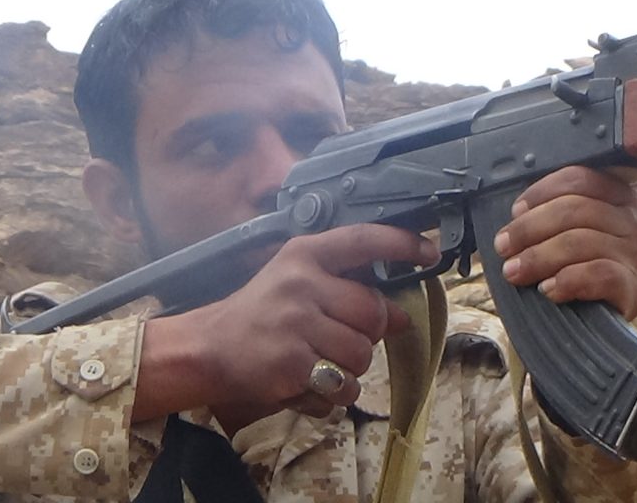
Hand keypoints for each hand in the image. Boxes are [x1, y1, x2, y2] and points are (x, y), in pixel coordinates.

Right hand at [152, 224, 436, 425]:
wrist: (207, 349)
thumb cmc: (258, 316)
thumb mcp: (296, 288)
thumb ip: (345, 294)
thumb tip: (400, 316)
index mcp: (304, 256)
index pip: (362, 240)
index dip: (402, 244)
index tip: (429, 252)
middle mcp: (301, 283)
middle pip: (373, 312)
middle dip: (367, 334)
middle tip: (338, 340)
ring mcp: (296, 323)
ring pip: (362, 355)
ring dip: (350, 370)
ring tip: (320, 365)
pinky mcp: (292, 363)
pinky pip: (342, 388)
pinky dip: (333, 396)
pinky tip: (308, 385)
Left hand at [492, 166, 636, 319]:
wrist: (587, 326)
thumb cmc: (567, 270)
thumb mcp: (559, 233)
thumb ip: (545, 214)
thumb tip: (516, 212)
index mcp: (617, 197)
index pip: (579, 179)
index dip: (540, 193)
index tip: (514, 213)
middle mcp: (635, 222)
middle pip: (576, 209)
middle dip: (530, 228)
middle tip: (503, 248)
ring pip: (583, 241)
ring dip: (539, 257)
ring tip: (514, 272)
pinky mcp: (636, 289)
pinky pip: (601, 274)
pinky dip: (568, 279)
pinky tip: (548, 289)